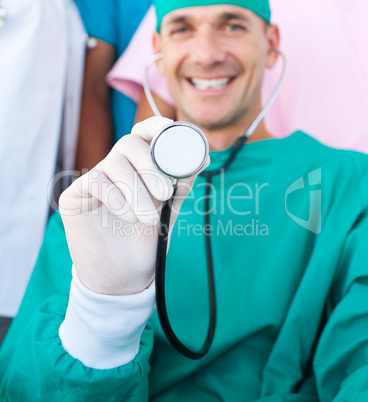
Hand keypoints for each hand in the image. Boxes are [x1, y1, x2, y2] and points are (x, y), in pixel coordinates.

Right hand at [59, 117, 208, 294]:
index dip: (156, 126)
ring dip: (136, 191)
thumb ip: (182, 183)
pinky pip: (95, 181)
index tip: (170, 129)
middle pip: (128, 143)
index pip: (143, 135)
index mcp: (137, 168)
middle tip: (164, 193)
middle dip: (150, 166)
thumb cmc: (147, 240)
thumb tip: (204, 156)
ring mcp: (93, 181)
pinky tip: (128, 217)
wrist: (125, 276)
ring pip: (113, 164)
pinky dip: (116, 198)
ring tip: (149, 219)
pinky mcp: (74, 196)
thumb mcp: (170, 208)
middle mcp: (115, 169)